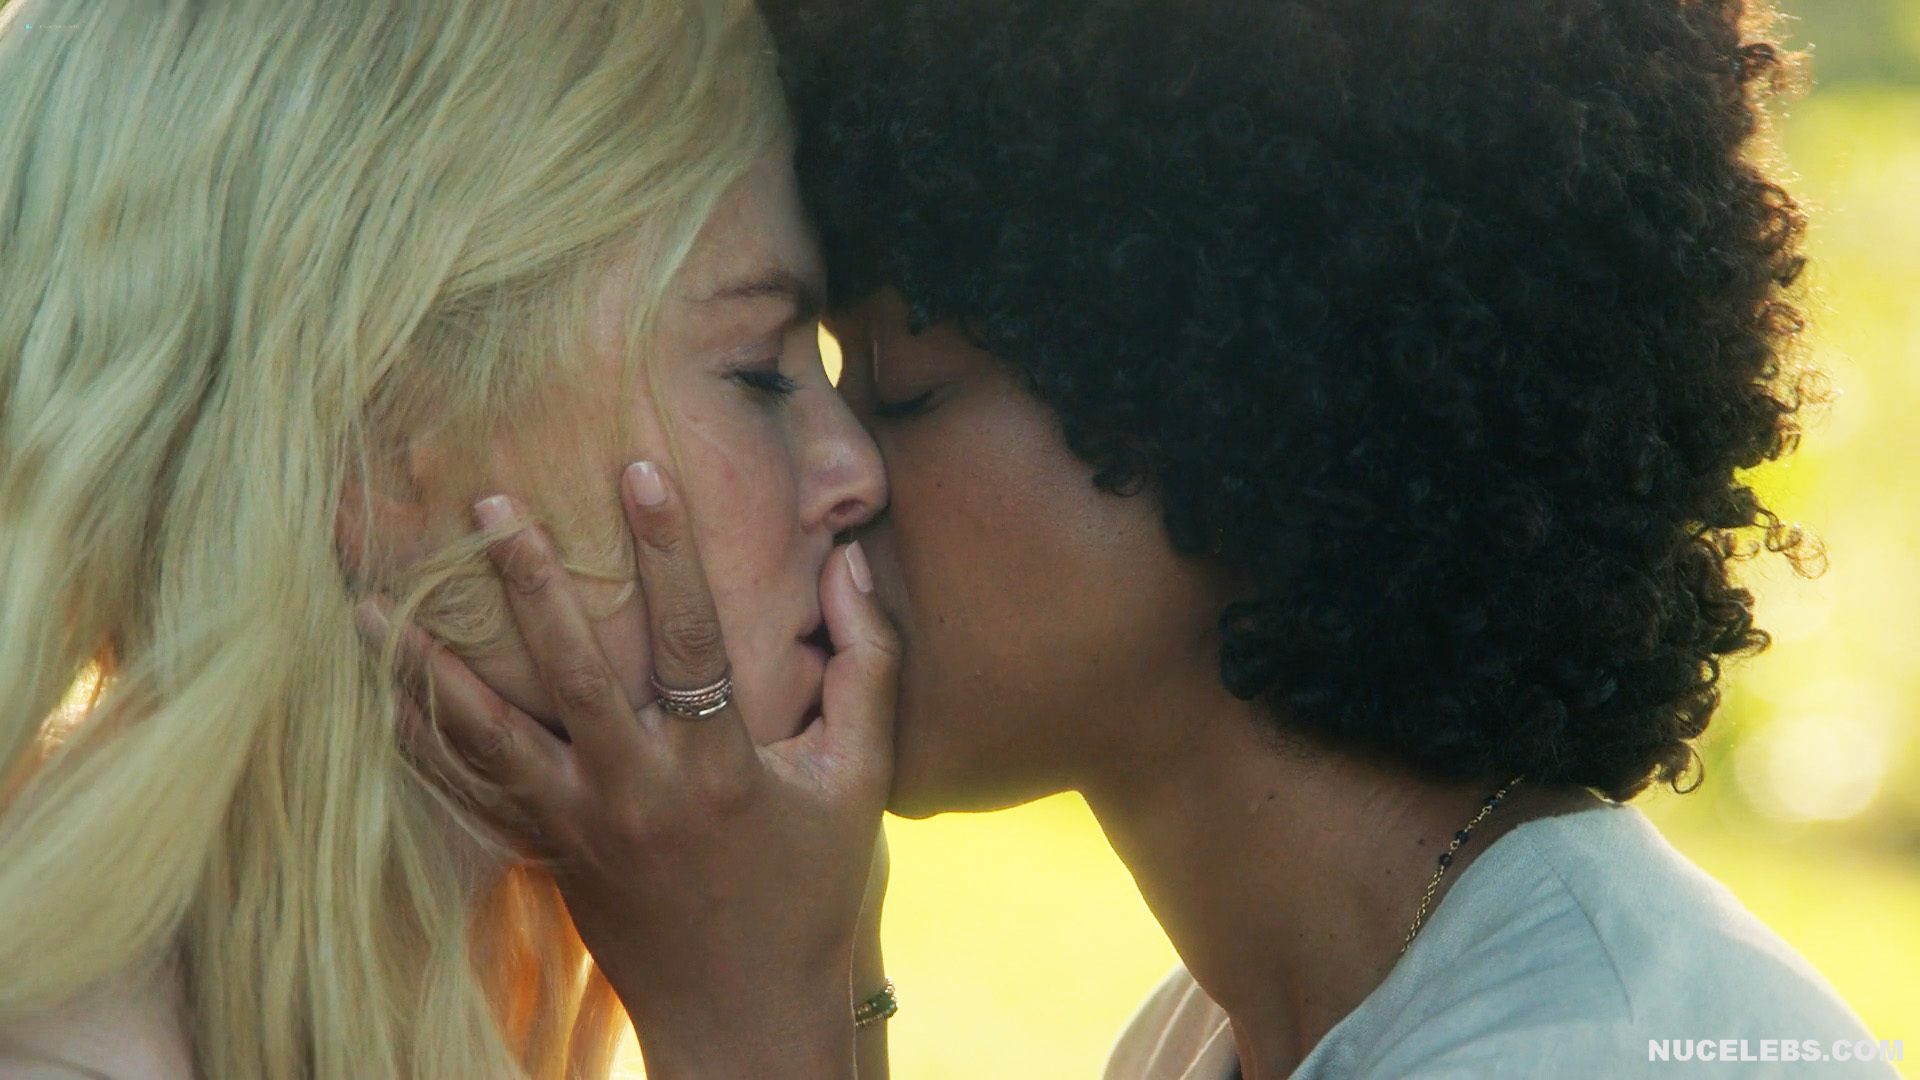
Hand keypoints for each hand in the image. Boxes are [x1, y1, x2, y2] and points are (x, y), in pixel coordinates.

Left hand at [356, 461, 897, 1078]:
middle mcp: (638, 791)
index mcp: (719, 768)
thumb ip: (866, 667)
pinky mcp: (549, 852)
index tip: (640, 470)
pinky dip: (424, 740)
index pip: (691, 637)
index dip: (669, 550)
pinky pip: (470, 792)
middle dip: (528, 583)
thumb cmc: (811, 889)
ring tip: (370, 603)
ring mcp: (581, 826)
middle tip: (488, 506)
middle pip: (570, 673)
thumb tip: (848, 563)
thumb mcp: (858, 779)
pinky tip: (386, 691)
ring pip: (487, 736)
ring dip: (427, 666)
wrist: (746, 1010)